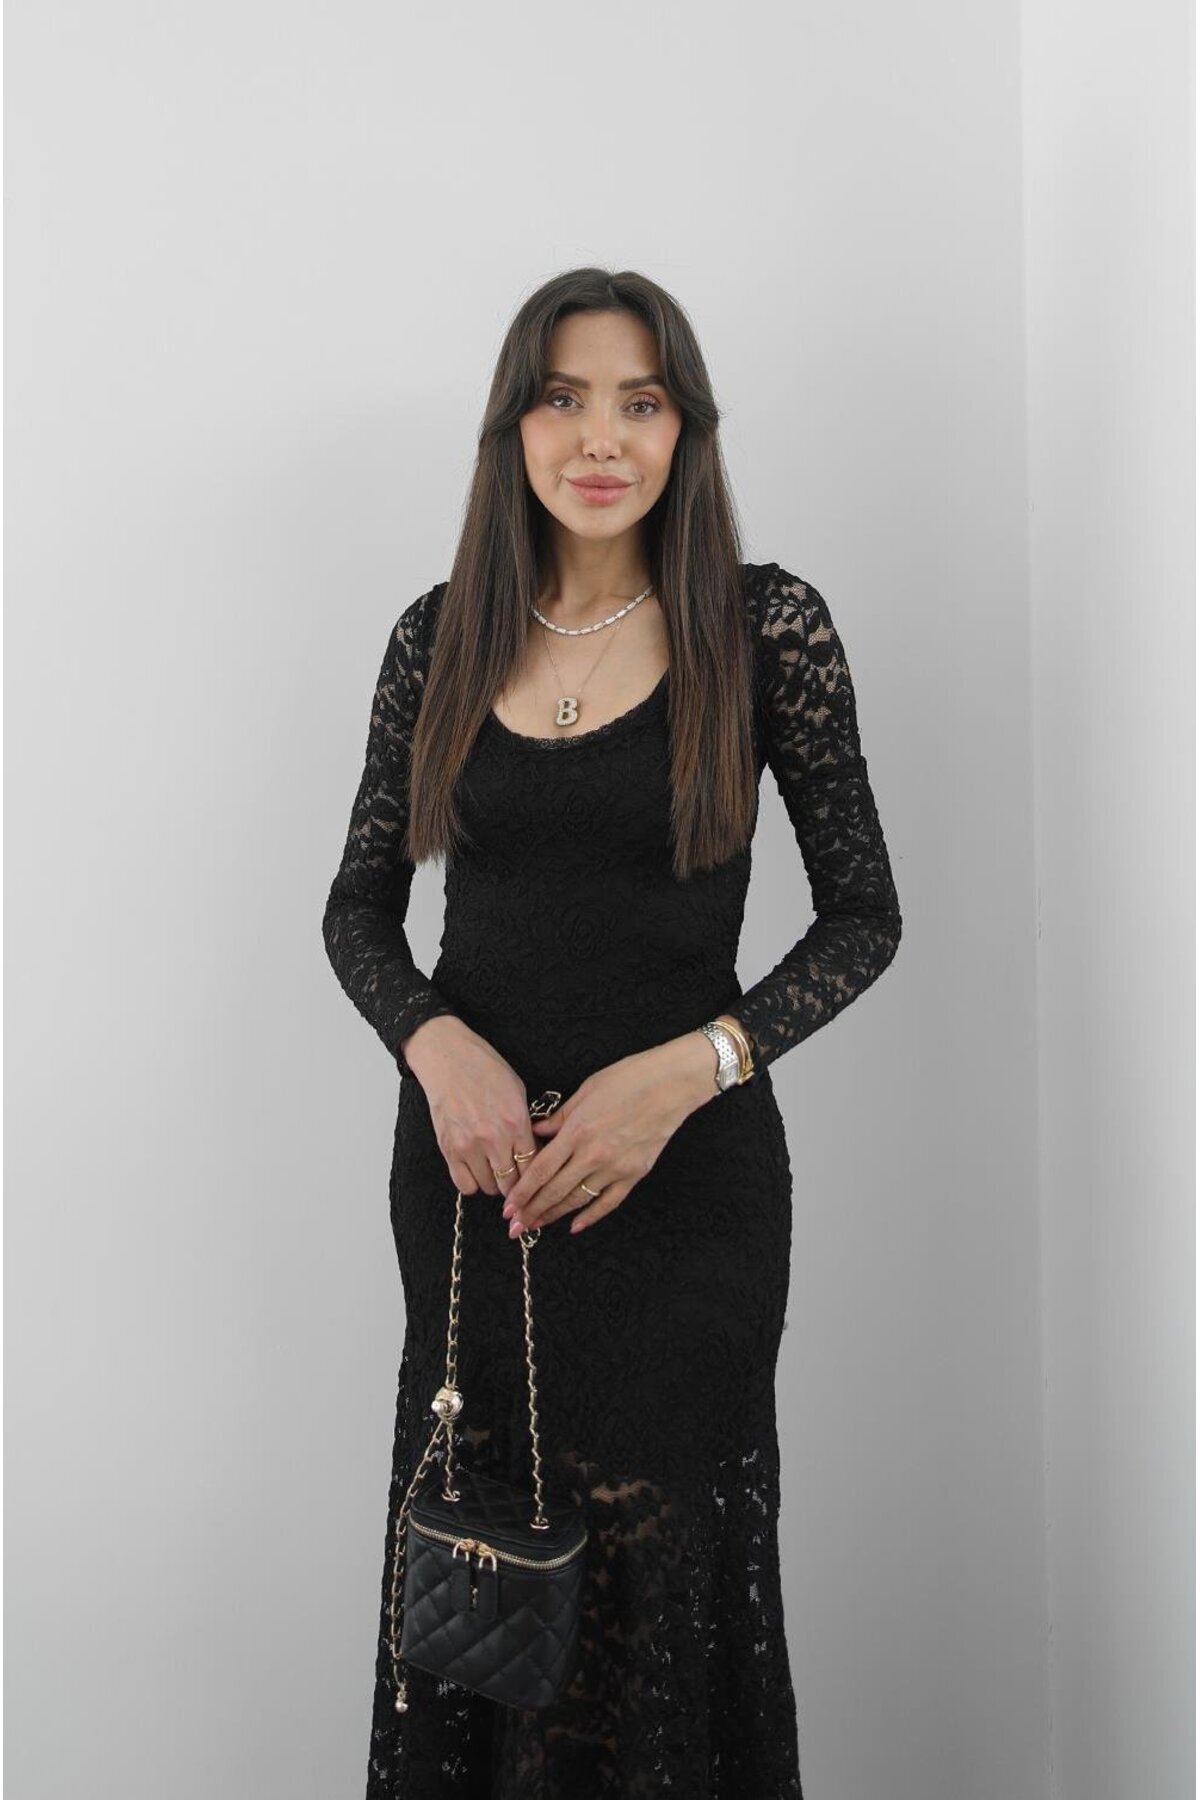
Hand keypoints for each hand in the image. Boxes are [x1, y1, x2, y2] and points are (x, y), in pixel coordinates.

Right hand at [401, 1015, 534, 1199]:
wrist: (447, 1058)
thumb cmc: (484, 1069)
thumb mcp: (517, 1091)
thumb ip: (526, 1125)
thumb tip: (533, 1152)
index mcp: (516, 1121)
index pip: (532, 1166)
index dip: (535, 1176)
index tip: (533, 1177)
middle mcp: (494, 1138)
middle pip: (511, 1183)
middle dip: (516, 1185)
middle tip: (515, 1179)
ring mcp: (469, 1146)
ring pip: (489, 1187)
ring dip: (494, 1183)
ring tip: (494, 1171)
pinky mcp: (448, 1149)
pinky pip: (464, 1184)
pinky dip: (472, 1182)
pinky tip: (475, 1170)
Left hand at [499, 1036, 716, 1235]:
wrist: (672, 1084)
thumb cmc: (629, 1078)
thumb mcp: (586, 1090)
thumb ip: (559, 1117)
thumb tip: (536, 1132)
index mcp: (577, 1131)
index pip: (541, 1170)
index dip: (522, 1192)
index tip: (508, 1208)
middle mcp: (593, 1154)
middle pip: (555, 1190)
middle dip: (532, 1211)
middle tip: (515, 1227)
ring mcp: (615, 1167)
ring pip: (578, 1200)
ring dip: (554, 1215)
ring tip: (536, 1226)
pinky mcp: (635, 1174)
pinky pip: (609, 1202)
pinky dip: (591, 1216)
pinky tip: (575, 1226)